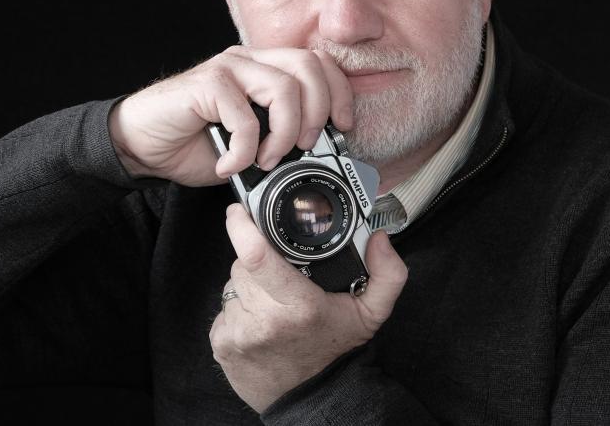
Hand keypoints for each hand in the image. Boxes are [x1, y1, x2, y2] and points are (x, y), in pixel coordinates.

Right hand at [108, 47, 352, 185]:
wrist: (144, 146)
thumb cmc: (198, 143)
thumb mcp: (253, 143)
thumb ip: (282, 138)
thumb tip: (319, 156)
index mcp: (266, 69)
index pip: (319, 63)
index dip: (340, 93)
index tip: (343, 127)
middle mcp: (250, 61)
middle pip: (308, 65)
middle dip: (318, 113)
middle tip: (305, 147)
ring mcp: (227, 68)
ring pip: (283, 87)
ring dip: (284, 134)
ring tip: (266, 160)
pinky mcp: (205, 84)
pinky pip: (243, 114)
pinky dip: (244, 149)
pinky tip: (230, 164)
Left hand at [209, 204, 408, 412]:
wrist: (312, 399)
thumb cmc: (335, 350)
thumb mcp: (372, 313)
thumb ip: (387, 274)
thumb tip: (379, 239)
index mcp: (299, 306)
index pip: (258, 256)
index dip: (242, 227)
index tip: (239, 211)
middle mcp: (264, 320)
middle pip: (245, 263)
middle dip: (258, 256)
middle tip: (281, 273)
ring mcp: (239, 333)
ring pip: (233, 282)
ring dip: (249, 282)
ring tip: (273, 299)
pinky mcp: (222, 344)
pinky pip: (224, 307)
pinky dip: (240, 306)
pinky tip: (259, 318)